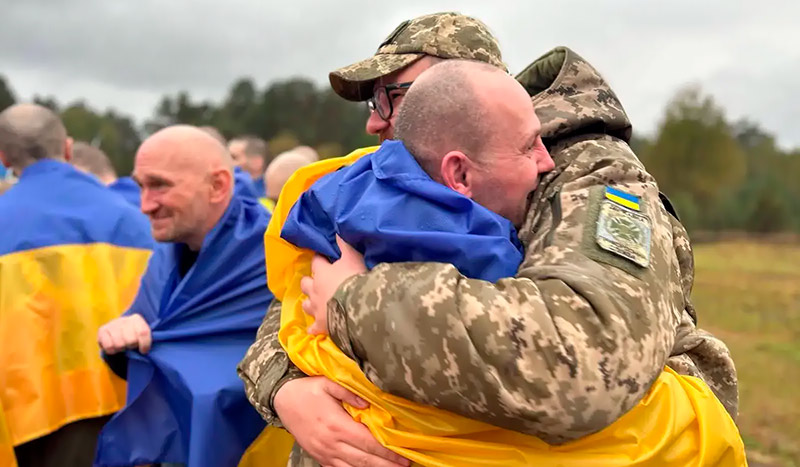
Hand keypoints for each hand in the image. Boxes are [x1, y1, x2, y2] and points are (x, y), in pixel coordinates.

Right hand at [97, 313, 151, 354]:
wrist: (118, 332)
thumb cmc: (134, 336)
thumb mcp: (143, 335)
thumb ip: (146, 338)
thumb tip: (146, 348)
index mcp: (137, 319)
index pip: (143, 332)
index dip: (144, 345)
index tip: (144, 351)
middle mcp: (124, 319)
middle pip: (131, 341)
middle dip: (131, 346)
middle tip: (130, 345)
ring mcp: (112, 324)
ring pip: (119, 344)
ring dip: (122, 349)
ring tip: (122, 346)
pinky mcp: (102, 330)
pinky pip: (109, 346)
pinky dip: (112, 350)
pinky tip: (114, 347)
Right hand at [274, 376, 409, 466]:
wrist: (281, 400)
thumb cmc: (307, 389)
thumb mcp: (327, 382)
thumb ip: (349, 392)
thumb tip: (369, 404)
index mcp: (337, 425)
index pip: (368, 442)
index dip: (388, 451)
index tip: (404, 455)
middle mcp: (331, 443)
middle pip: (364, 460)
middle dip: (386, 465)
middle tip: (405, 466)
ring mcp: (324, 453)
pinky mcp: (319, 457)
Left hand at [300, 236, 366, 334]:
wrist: (357, 307)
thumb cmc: (354, 279)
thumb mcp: (353, 258)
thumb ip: (344, 245)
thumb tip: (336, 232)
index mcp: (322, 273)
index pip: (317, 262)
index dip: (320, 259)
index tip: (324, 258)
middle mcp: (315, 290)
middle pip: (305, 283)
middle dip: (309, 282)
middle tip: (317, 281)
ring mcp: (316, 309)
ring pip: (306, 304)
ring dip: (309, 302)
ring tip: (314, 302)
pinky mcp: (321, 325)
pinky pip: (313, 328)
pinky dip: (314, 328)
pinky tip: (315, 329)